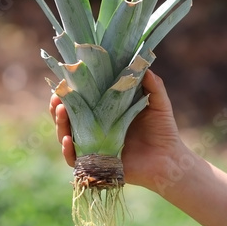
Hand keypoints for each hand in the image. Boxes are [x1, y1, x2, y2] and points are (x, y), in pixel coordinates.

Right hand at [49, 70, 182, 191]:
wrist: (170, 160)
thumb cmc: (163, 130)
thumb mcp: (157, 103)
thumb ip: (152, 84)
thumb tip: (142, 61)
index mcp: (105, 113)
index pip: (80, 101)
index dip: (67, 92)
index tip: (62, 81)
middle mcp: (95, 129)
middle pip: (67, 118)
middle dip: (58, 107)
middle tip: (56, 98)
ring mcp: (94, 146)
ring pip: (66, 136)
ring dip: (60, 124)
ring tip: (61, 112)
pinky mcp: (96, 163)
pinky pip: (74, 159)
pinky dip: (67, 151)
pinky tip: (67, 140)